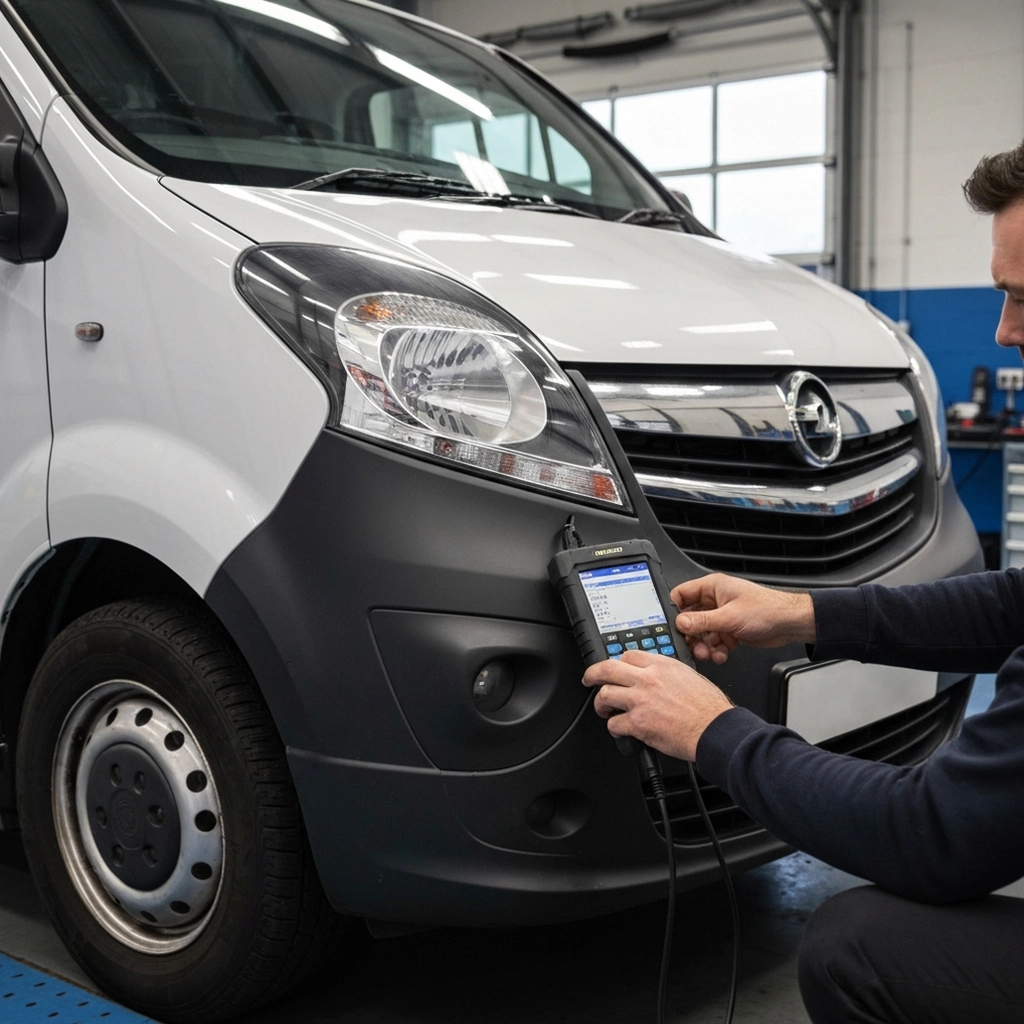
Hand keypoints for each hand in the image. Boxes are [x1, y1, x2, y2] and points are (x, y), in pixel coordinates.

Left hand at [583, 650, 732, 761]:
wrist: (714, 729)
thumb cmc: (709, 707)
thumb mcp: (689, 676)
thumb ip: (667, 673)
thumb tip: (654, 676)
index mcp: (661, 665)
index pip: (627, 655)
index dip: (617, 663)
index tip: (614, 670)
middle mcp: (647, 679)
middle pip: (607, 669)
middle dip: (592, 675)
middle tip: (589, 680)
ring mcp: (640, 700)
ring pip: (605, 695)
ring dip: (601, 704)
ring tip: (605, 709)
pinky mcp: (638, 723)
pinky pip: (613, 724)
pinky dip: (614, 728)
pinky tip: (620, 729)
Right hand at [671, 573, 815, 664]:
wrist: (790, 623)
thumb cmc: (767, 609)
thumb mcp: (729, 616)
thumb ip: (702, 621)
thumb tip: (680, 623)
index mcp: (712, 587)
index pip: (681, 595)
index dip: (674, 611)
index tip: (671, 627)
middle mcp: (715, 601)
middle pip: (690, 618)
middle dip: (691, 635)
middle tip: (692, 646)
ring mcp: (722, 616)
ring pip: (702, 633)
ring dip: (703, 646)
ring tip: (709, 653)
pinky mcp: (730, 630)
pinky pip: (714, 642)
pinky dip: (715, 650)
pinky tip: (721, 655)